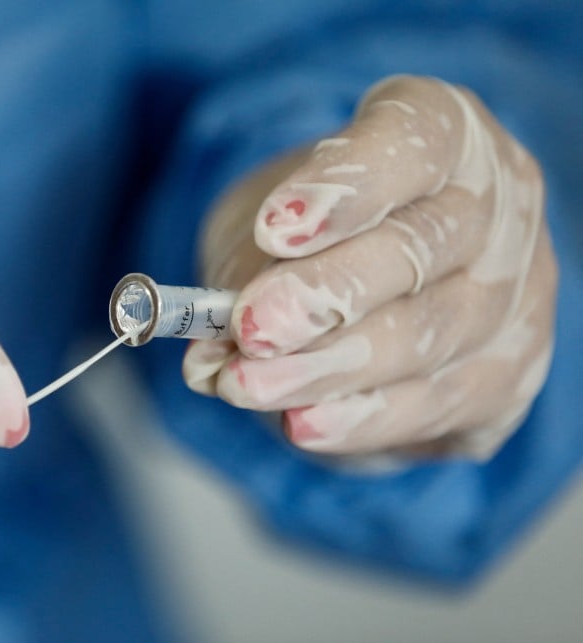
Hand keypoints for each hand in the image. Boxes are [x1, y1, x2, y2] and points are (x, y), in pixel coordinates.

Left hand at [183, 75, 555, 461]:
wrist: (377, 285)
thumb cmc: (316, 233)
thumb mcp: (267, 223)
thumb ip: (244, 275)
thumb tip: (211, 356)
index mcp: (445, 132)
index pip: (411, 142)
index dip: (344, 188)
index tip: (273, 229)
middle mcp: (498, 204)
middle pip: (419, 249)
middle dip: (326, 294)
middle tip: (253, 328)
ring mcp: (517, 292)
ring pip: (423, 337)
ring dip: (325, 369)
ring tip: (246, 386)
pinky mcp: (507, 373)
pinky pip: (432, 403)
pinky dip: (359, 419)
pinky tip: (302, 424)